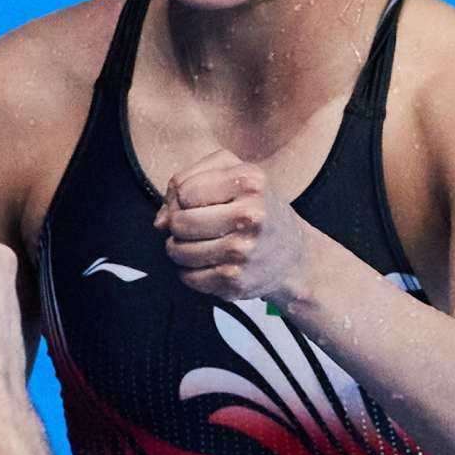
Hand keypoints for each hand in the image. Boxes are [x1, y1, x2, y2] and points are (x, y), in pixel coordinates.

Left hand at [155, 150, 307, 302]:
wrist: (294, 256)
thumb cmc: (255, 208)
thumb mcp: (232, 173)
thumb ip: (187, 180)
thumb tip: (160, 222)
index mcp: (250, 182)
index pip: (184, 190)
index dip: (181, 197)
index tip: (195, 202)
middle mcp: (250, 216)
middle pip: (179, 222)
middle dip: (178, 225)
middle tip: (195, 226)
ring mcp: (242, 252)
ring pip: (177, 251)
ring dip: (180, 249)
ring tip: (201, 243)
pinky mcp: (234, 280)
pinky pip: (187, 276)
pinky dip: (190, 271)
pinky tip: (209, 262)